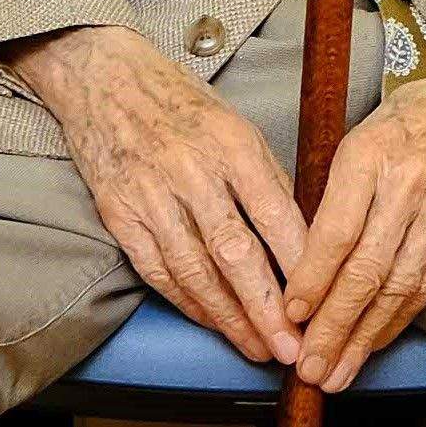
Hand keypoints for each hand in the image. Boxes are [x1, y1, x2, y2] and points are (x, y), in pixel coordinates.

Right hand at [6, 25, 305, 364]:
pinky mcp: (119, 213)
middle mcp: (193, 172)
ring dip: (229, 317)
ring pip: (195, 270)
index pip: (276, 216)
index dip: (299, 267)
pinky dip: (187, 302)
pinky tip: (211, 322)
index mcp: (233, 145)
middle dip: (266, 309)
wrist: (105, 78)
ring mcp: (151, 195)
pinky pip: (158, 269)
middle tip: (292, 348)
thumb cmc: (183, 104)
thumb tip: (301, 241)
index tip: (321, 304)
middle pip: (236, 254)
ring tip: (257, 348)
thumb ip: (266, 182)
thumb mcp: (238, 127)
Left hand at [284, 27, 425, 390]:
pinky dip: (398, 320)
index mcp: (373, 155)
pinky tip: (374, 343)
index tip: (289, 314)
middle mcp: (409, 187)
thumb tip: (302, 251)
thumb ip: (337, 188)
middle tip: (307, 366)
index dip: (311, 280)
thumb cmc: (422, 113)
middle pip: (366, 271)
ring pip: (397, 288)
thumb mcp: (366, 131)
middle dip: (332, 326)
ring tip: (335, 372)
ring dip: (363, 336)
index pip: (336, 231)